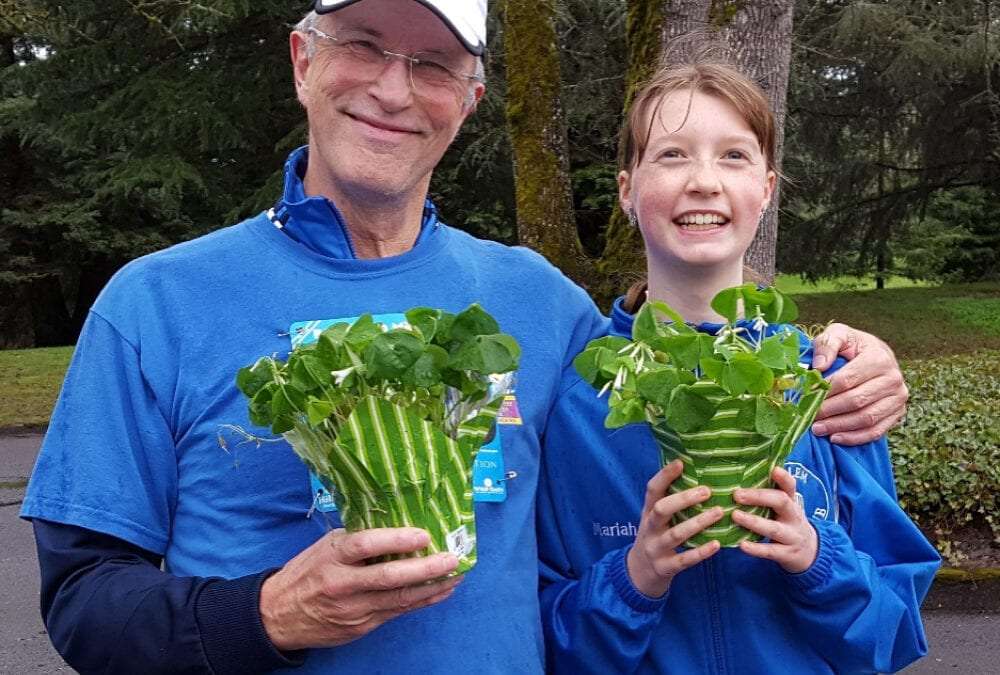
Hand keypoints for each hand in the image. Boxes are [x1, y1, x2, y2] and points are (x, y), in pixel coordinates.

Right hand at [260, 527, 461, 650]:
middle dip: (425, 568)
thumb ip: (356, 539)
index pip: (365, 545)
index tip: (422, 535)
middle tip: (451, 558)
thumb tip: (396, 523)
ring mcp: (354, 609)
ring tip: (456, 574)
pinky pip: (398, 611)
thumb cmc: (306, 573)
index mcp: (332, 557)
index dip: (395, 540)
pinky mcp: (362, 626)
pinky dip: (423, 601)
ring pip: (399, 598)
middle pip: (388, 577)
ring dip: (432, 586)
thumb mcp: (324, 547)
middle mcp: (343, 584)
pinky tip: (441, 591)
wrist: (278, 615)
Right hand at [626, 460, 722, 597]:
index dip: (665, 475)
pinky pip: (684, 559)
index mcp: (647, 512)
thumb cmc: (655, 537)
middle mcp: (649, 528)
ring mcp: (656, 548)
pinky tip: (716, 544)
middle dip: (683, 499)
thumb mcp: (654, 519)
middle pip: (661, 509)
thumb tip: (693, 473)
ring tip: (719, 512)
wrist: (639, 573)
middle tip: (707, 491)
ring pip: (676, 534)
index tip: (681, 462)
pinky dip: (700, 552)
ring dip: (698, 523)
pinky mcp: (665, 567)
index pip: (652, 490)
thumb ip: (669, 501)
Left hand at [732, 467, 816, 573]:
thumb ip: (768, 495)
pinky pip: (771, 551)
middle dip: (759, 497)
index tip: (774, 470)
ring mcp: (792, 536)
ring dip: (753, 522)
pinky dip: (756, 548)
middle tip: (737, 494)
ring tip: (735, 515)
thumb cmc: (787, 523)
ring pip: (774, 528)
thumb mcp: (784, 508)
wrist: (810, 552)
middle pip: (782, 502)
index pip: (790, 486)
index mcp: (791, 502)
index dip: (783, 478)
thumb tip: (741, 475)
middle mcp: (794, 517)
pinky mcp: (787, 554)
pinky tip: (742, 545)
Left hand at [810, 323, 907, 444]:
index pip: (847, 379)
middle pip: (857, 401)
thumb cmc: (852, 346)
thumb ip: (827, 344)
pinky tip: (835, 438)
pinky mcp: (898, 413)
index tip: (805, 398)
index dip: (825, 391)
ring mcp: (898, 398)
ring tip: (817, 429)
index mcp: (879, 358)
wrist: (874, 355)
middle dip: (829, 411)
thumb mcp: (838, 334)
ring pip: (867, 418)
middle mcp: (893, 379)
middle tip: (808, 417)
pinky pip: (876, 431)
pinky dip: (855, 437)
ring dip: (839, 426)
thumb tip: (819, 367)